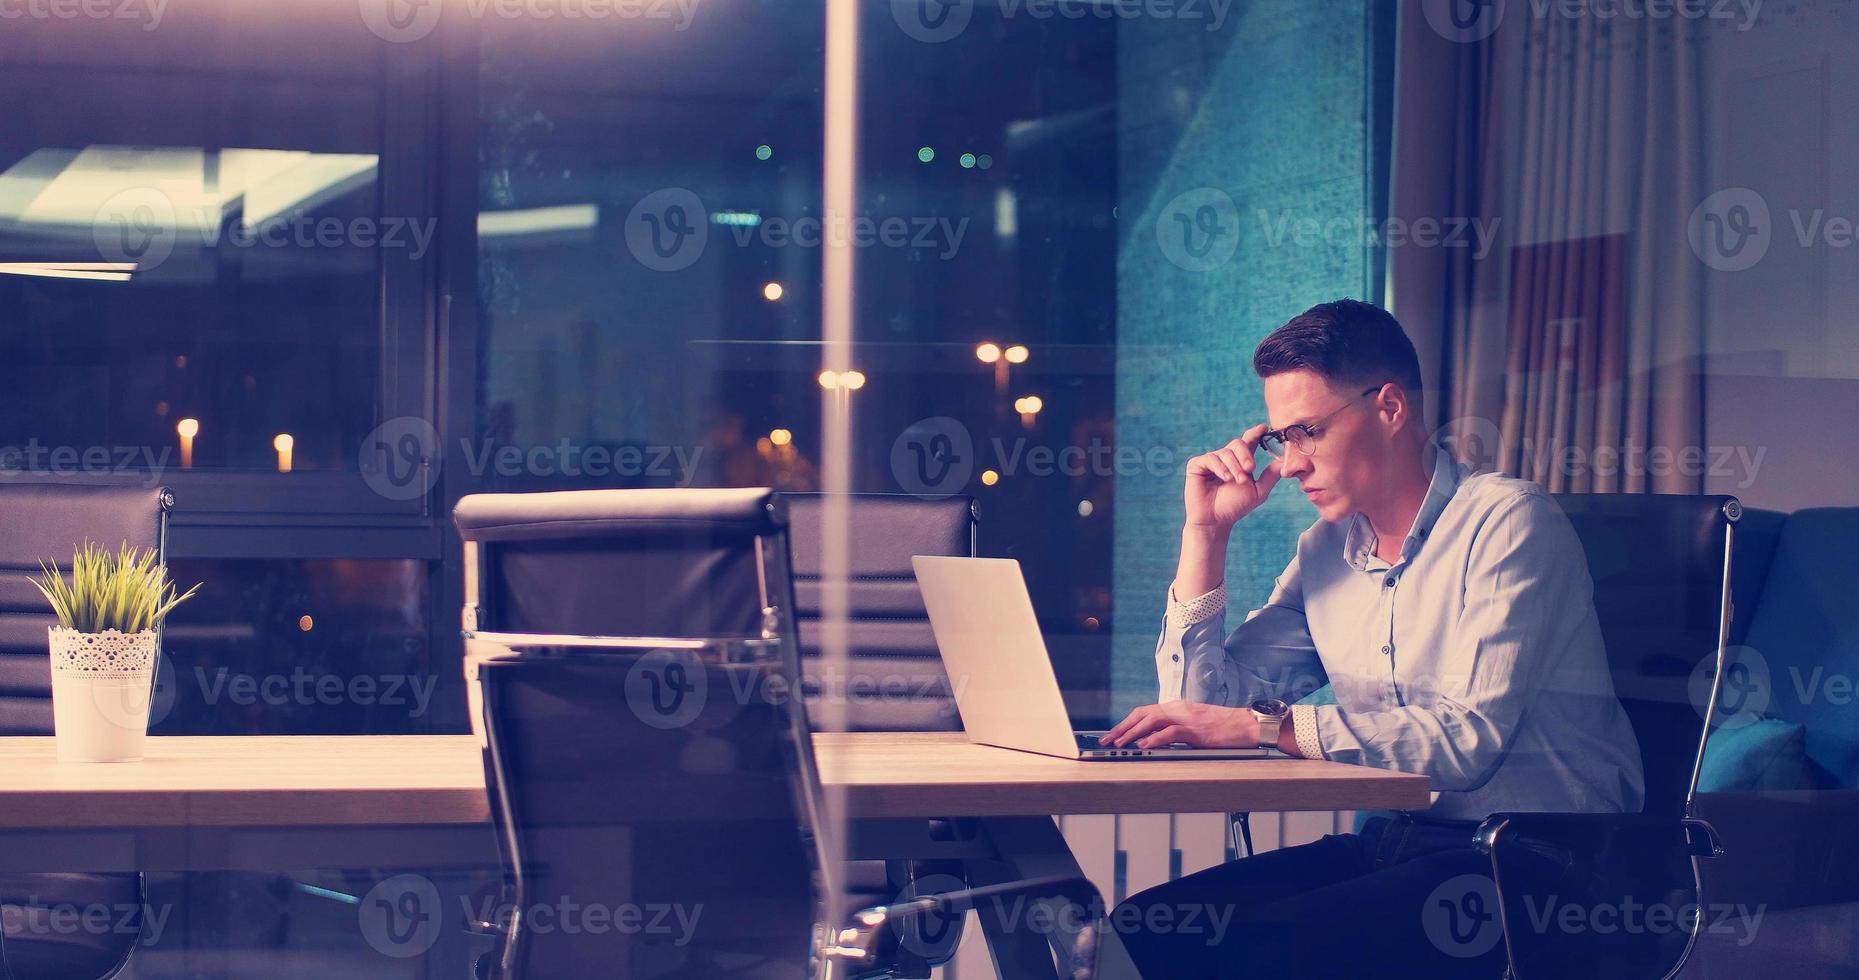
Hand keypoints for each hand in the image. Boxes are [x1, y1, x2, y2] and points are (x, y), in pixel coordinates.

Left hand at [1102, 701, 1255, 749]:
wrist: (1248, 725)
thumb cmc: (1224, 728)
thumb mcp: (1195, 726)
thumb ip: (1176, 730)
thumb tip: (1155, 741)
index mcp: (1177, 708)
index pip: (1144, 712)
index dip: (1126, 723)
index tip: (1112, 735)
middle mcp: (1179, 709)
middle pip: (1142, 714)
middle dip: (1122, 728)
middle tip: (1106, 741)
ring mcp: (1188, 718)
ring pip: (1152, 721)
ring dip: (1133, 733)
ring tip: (1120, 744)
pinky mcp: (1197, 730)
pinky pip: (1171, 732)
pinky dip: (1155, 738)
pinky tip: (1144, 746)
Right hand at [1184, 424, 1282, 529]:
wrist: (1216, 521)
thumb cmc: (1235, 506)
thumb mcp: (1258, 491)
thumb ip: (1270, 475)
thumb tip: (1284, 460)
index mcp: (1240, 461)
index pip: (1248, 441)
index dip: (1255, 433)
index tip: (1264, 428)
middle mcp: (1225, 458)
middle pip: (1238, 443)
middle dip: (1246, 455)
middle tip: (1250, 469)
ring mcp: (1211, 461)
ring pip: (1225, 452)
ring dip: (1234, 467)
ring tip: (1237, 481)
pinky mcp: (1197, 465)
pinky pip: (1210, 458)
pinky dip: (1220, 468)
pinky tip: (1225, 478)